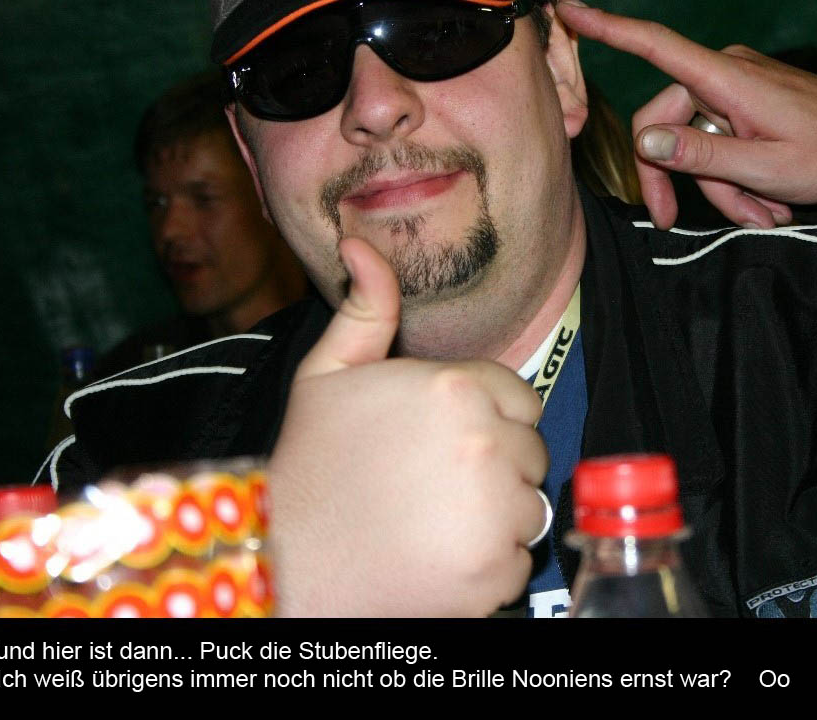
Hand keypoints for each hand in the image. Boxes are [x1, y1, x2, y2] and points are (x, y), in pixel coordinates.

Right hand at [267, 237, 547, 616]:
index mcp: (455, 387)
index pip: (520, 399)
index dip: (484, 419)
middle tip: (432, 483)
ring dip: (495, 515)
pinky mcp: (495, 573)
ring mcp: (495, 512)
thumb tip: (359, 242)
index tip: (441, 442)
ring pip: (529, 505)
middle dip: (494, 465)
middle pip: (529, 451)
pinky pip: (519, 560)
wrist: (287, 565)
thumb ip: (365, 308)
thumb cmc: (308, 465)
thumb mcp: (327, 374)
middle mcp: (485, 444)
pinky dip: (488, 566)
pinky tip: (438, 558)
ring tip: (433, 520)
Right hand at [557, 0, 816, 229]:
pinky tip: (766, 201)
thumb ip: (701, 154)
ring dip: (720, 188)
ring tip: (763, 214)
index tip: (567, 10)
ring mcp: (735, 91)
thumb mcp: (764, 167)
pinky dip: (734, 177)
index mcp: (726, 79)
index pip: (656, 46)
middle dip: (679, 179)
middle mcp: (724, 76)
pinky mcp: (745, 106)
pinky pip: (718, 143)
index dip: (608, 28)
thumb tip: (643, 138)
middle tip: (681, 222)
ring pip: (694, 144)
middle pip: (665, 126)